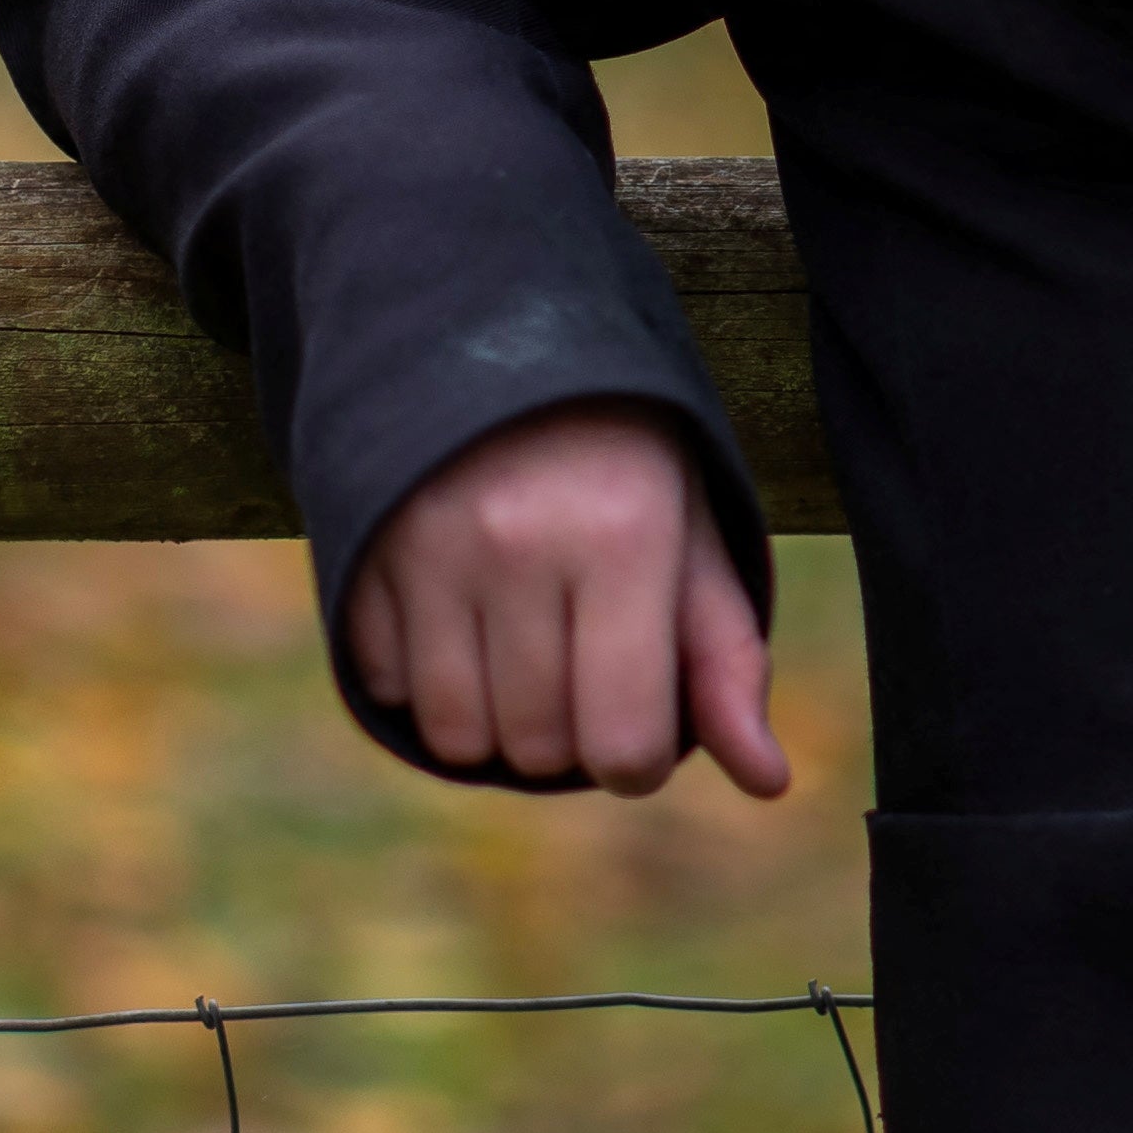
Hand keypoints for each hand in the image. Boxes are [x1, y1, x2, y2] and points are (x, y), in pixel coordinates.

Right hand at [342, 403, 790, 799]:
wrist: (502, 349)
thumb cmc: (625, 466)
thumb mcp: (695, 544)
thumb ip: (727, 665)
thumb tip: (770, 782)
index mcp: (625, 539)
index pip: (624, 740)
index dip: (637, 761)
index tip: (639, 728)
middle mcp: (521, 545)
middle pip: (539, 748)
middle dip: (570, 736)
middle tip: (582, 662)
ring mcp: (429, 551)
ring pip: (457, 737)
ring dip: (495, 727)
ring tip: (523, 654)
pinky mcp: (362, 555)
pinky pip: (387, 691)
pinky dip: (425, 685)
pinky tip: (460, 623)